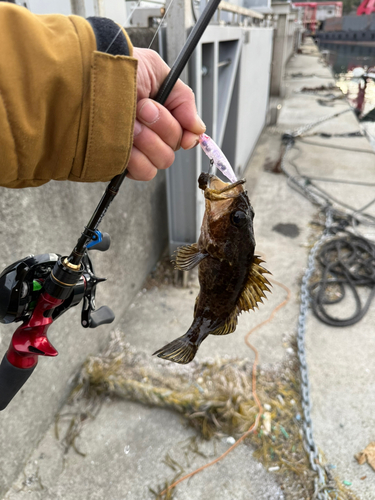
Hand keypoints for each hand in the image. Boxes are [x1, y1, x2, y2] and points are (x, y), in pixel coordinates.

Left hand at [127, 47, 205, 180]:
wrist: (83, 79)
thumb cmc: (114, 68)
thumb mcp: (156, 70)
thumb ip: (183, 98)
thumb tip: (198, 129)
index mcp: (159, 113)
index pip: (184, 134)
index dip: (188, 135)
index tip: (188, 133)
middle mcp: (149, 133)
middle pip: (174, 147)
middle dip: (162, 126)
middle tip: (142, 108)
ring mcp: (135, 150)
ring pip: (162, 160)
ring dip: (148, 140)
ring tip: (129, 122)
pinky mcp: (120, 164)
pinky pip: (144, 171)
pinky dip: (137, 158)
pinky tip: (124, 141)